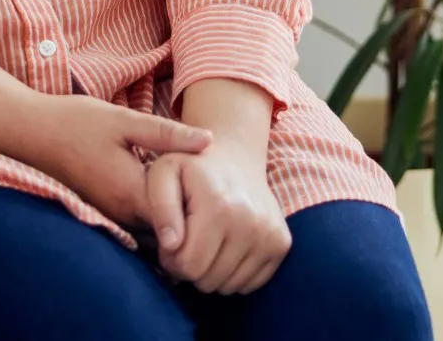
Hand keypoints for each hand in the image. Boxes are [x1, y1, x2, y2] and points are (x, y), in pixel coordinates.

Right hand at [16, 96, 212, 227]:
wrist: (31, 131)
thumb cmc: (76, 122)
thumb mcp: (124, 120)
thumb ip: (167, 134)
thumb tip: (209, 141)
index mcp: (130, 192)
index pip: (180, 218)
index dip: (202, 207)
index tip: (219, 188)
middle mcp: (121, 213)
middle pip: (170, 231)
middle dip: (192, 218)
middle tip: (215, 195)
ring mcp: (111, 215)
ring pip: (154, 231)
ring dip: (174, 218)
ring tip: (196, 195)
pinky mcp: (104, 211)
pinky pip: (138, 225)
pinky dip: (156, 215)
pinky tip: (166, 193)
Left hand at [145, 142, 290, 293]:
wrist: (235, 156)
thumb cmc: (190, 168)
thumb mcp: (163, 174)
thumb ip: (160, 207)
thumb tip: (170, 244)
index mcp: (217, 206)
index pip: (188, 266)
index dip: (170, 260)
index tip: (169, 242)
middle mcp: (250, 223)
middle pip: (209, 280)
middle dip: (190, 268)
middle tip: (186, 243)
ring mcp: (270, 235)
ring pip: (229, 287)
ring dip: (211, 272)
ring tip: (205, 243)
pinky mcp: (282, 243)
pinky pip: (250, 284)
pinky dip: (233, 273)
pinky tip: (225, 248)